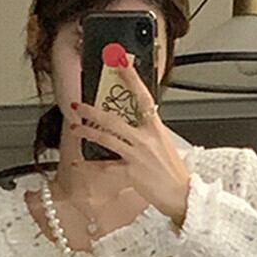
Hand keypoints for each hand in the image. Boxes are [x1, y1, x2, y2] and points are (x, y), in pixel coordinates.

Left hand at [69, 56, 190, 226]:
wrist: (180, 194)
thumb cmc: (173, 172)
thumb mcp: (165, 144)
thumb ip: (149, 131)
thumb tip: (136, 121)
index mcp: (156, 128)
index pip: (142, 96)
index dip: (130, 78)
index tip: (119, 61)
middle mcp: (146, 138)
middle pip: (115, 119)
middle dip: (93, 110)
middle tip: (78, 103)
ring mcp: (137, 155)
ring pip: (107, 139)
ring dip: (88, 132)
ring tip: (75, 127)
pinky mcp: (131, 172)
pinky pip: (105, 167)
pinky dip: (90, 165)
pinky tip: (78, 162)